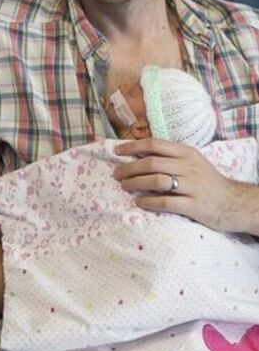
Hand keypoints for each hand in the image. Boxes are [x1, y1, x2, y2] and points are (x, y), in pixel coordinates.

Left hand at [113, 137, 253, 233]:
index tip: (116, 151)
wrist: (234, 203)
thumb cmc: (206, 181)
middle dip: (129, 168)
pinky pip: (166, 202)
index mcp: (187, 153)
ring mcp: (192, 186)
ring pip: (157, 180)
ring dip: (136, 183)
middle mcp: (189, 167)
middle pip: (152, 163)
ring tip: (125, 186)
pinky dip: (148, 201)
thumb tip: (137, 154)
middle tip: (116, 174)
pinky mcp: (194, 205)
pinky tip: (139, 202)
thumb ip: (169, 157)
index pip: (155, 144)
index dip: (132, 146)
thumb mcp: (192, 162)